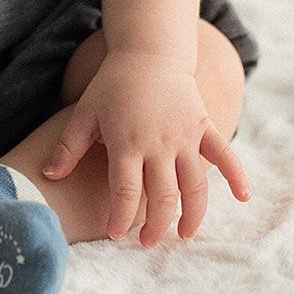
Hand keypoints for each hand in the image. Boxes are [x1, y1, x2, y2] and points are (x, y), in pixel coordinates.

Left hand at [41, 50, 251, 246]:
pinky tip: (244, 198)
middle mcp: (159, 143)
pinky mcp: (204, 127)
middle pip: (163, 197)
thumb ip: (69, 146)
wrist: (148, 52)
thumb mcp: (84, 112)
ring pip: (195, 186)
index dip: (120, 217)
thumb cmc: (113, 84)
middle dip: (155, 226)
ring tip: (184, 236)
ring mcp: (185, 136)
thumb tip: (49, 175)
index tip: (115, 235)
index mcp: (127, 141)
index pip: (126, 191)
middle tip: (146, 242)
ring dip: (192, 215)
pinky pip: (225, 154)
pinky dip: (237, 176)